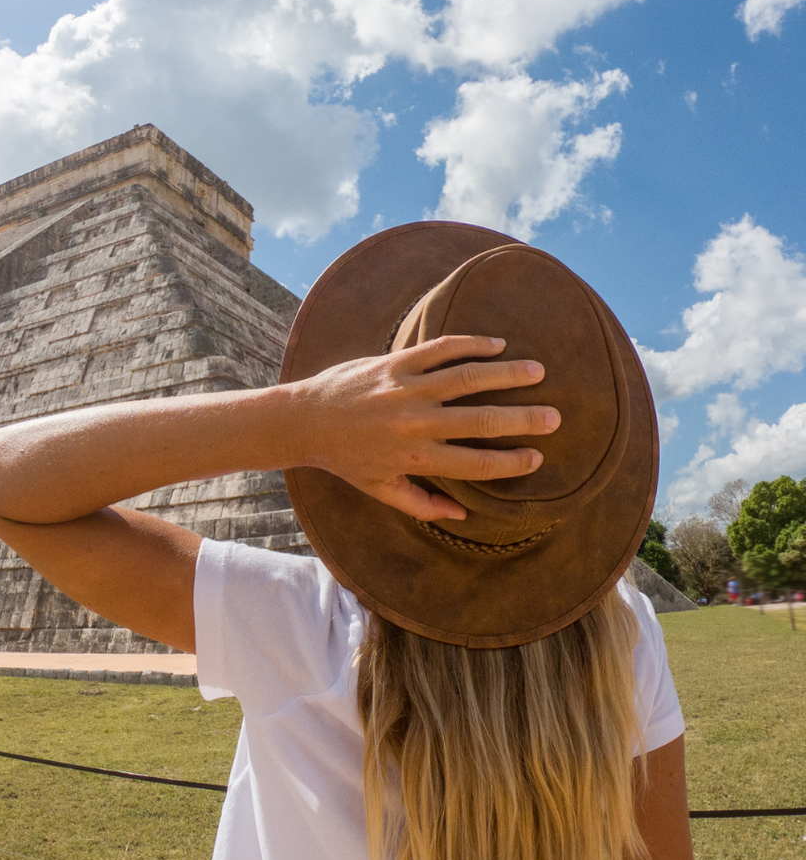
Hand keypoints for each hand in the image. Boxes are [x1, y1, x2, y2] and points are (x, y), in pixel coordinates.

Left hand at [291, 335, 559, 521]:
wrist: (305, 420)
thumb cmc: (346, 459)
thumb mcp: (381, 490)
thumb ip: (422, 505)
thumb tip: (462, 515)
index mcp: (416, 459)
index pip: (477, 463)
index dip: (512, 462)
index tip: (537, 457)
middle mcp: (416, 423)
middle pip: (483, 421)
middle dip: (524, 419)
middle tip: (554, 416)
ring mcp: (406, 389)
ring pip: (468, 378)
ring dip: (507, 374)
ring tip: (537, 372)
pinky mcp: (395, 362)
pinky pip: (440, 349)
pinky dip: (471, 344)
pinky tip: (497, 345)